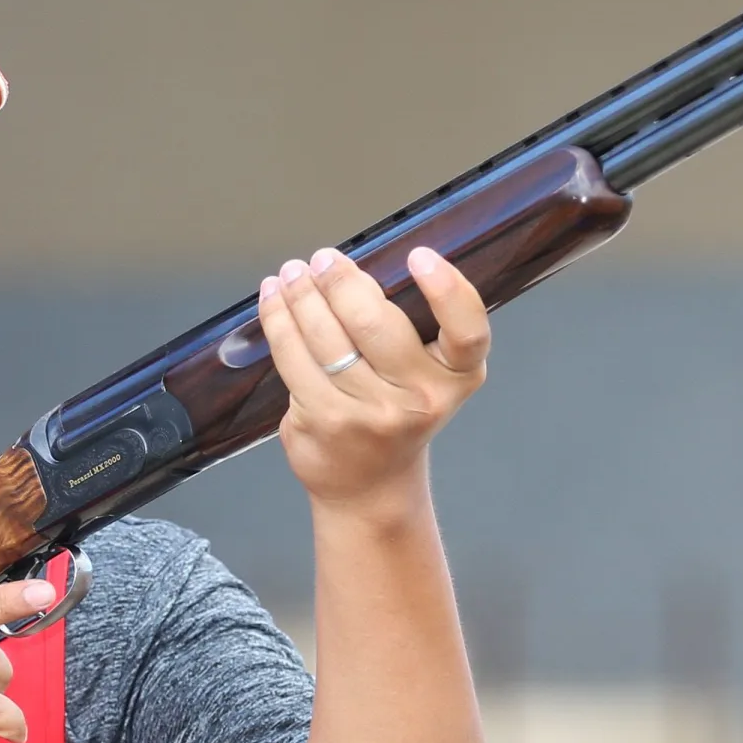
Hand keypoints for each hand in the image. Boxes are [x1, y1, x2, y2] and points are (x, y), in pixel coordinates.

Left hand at [258, 245, 490, 512]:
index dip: (447, 290)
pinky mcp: (325, 421)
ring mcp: (370, 414)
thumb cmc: (397, 414)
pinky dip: (278, 321)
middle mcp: (419, 399)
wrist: (370, 486)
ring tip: (292, 273)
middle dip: (340, 281)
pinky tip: (274, 299)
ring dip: (302, 295)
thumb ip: (409, 328)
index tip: (418, 256)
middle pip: (374, 324)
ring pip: (326, 337)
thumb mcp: (427, 377)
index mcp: (457, 377)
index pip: (468, 333)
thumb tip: (348, 268)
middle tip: (323, 259)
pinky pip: (294, 358)